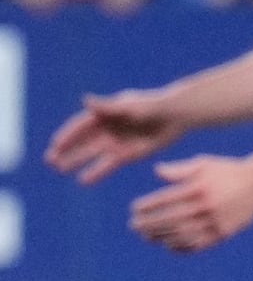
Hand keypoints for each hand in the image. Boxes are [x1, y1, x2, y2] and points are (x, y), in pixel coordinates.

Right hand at [46, 89, 185, 183]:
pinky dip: (96, 172)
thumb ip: (108, 107)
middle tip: (50, 160)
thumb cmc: (152, 106)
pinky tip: (83, 181)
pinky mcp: (127, 154)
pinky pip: (108, 165)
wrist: (175, 116)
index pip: (80, 126)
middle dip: (66, 150)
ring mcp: (115, 142)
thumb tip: (85, 99)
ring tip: (60, 169)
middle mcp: (106, 129)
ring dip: (76, 161)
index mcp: (104, 114)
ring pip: (91, 154)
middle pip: (82, 141)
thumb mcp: (129, 106)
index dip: (67, 135)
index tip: (55, 145)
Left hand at [129, 155, 252, 251]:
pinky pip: (199, 244)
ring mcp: (215, 221)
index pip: (165, 200)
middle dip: (149, 223)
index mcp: (198, 188)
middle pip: (169, 219)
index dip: (147, 206)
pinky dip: (182, 247)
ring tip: (147, 236)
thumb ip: (180, 169)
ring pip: (181, 234)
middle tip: (134, 225)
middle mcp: (205, 206)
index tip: (134, 209)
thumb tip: (157, 171)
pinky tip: (169, 246)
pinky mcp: (224, 232)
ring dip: (161, 237)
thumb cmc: (229, 170)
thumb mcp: (204, 163)